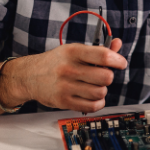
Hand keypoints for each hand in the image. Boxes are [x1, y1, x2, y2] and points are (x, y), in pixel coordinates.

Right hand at [0, 39, 126, 112]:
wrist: (29, 76)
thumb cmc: (56, 62)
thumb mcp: (74, 50)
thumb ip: (98, 49)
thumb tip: (117, 44)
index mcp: (73, 52)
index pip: (103, 56)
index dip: (117, 60)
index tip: (120, 63)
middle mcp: (68, 69)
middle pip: (105, 77)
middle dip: (108, 77)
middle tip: (102, 76)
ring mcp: (65, 86)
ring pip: (100, 92)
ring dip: (101, 90)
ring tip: (93, 86)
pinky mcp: (63, 102)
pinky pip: (91, 106)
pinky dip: (98, 103)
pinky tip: (93, 97)